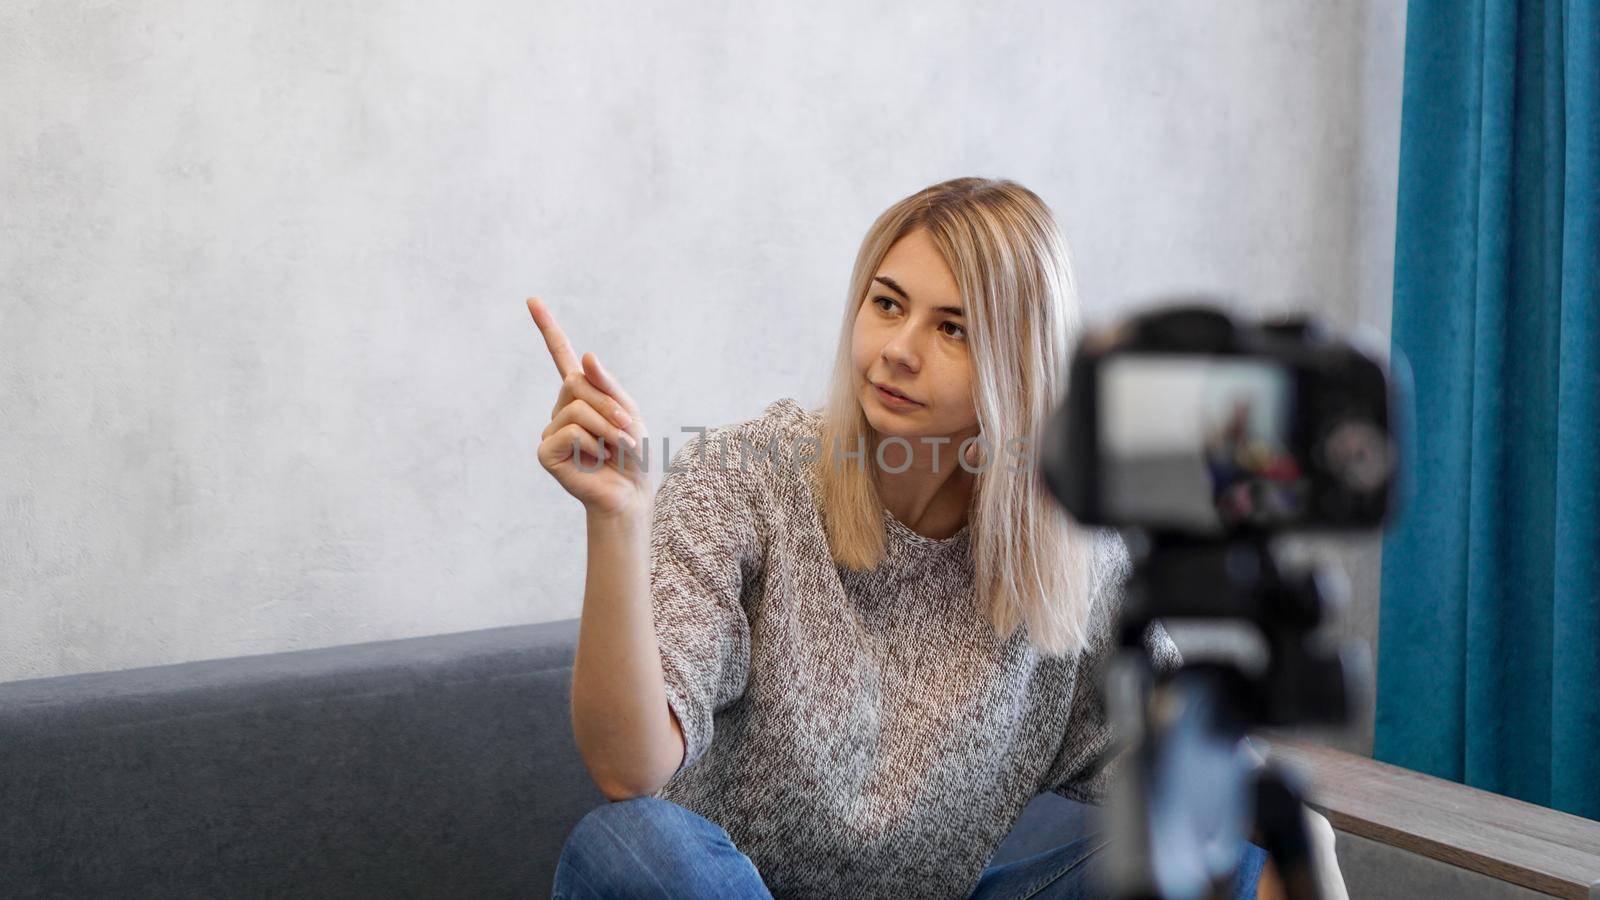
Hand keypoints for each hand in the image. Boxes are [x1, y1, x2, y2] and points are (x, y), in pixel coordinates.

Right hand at [527, 297, 650, 516]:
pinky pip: (570, 432)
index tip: (532, 301)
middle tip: (626, 431)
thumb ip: (608, 385)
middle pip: (578, 383)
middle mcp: (561, 408)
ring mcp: (550, 429)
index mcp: (581, 394)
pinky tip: (595, 460)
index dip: (547, 328)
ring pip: (578, 409)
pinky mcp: (545, 452)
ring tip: (614, 448)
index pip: (561, 356)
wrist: (630, 492)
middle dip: (610, 405)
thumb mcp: (628, 412)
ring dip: (607, 429)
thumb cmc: (631, 453)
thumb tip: (586, 355)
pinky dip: (592, 445)